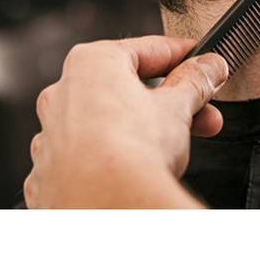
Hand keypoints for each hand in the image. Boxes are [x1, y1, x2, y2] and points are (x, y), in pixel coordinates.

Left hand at [24, 35, 227, 208]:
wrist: (106, 210)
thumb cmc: (131, 151)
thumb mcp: (178, 105)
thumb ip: (196, 80)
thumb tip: (209, 67)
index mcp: (91, 63)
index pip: (148, 49)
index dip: (182, 55)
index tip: (201, 62)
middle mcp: (63, 93)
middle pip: (129, 86)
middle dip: (173, 99)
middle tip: (203, 107)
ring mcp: (52, 135)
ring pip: (109, 119)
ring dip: (147, 126)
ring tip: (183, 140)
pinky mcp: (51, 173)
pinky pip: (90, 153)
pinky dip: (116, 154)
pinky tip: (141, 165)